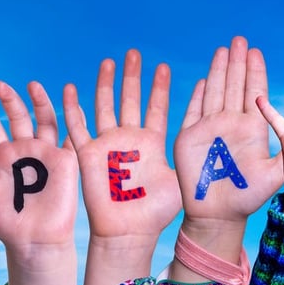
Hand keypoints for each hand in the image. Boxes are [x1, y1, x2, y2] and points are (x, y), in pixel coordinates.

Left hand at [0, 81, 78, 284]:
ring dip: (39, 101)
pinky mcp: (67, 161)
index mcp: (3, 157)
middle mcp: (25, 151)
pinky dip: (73, 115)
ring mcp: (47, 154)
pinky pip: (71, 134)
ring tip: (31, 84)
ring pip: (45, 119)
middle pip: (18, 116)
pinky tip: (71, 98)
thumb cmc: (7, 224)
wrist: (36, 240)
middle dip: (9, 100)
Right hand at [63, 49, 180, 239]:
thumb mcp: (179, 179)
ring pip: (105, 106)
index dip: (159, 87)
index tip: (163, 66)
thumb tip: (213, 142)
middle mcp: (130, 138)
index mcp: (152, 142)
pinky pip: (77, 127)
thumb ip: (189, 157)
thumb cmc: (156, 212)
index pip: (157, 107)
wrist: (130, 231)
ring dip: (106, 84)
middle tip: (135, 53)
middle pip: (130, 99)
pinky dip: (72, 108)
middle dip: (133, 76)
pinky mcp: (88, 154)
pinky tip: (70, 88)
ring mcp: (108, 144)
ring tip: (109, 61)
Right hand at [173, 36, 282, 225]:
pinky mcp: (189, 137)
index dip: (255, 71)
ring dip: (219, 70)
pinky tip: (204, 79)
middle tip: (241, 39)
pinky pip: (193, 110)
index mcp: (251, 128)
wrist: (217, 214)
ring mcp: (209, 128)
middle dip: (237, 62)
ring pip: (215, 92)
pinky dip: (198, 94)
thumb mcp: (273, 175)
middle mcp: (230, 123)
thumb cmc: (247, 197)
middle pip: (234, 85)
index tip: (257, 51)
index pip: (253, 92)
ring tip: (224, 49)